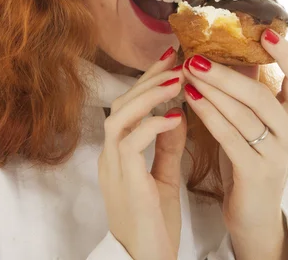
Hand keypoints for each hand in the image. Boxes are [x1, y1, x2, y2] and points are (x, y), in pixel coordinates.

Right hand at [98, 47, 187, 259]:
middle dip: (148, 80)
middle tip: (175, 60)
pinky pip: (131, 144)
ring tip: (177, 80)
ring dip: (148, 96)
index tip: (171, 61)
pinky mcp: (124, 183)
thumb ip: (167, 147)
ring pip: (119, 118)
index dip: (148, 82)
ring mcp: (113, 169)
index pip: (127, 107)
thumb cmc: (155, 226)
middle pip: (121, 105)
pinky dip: (152, 125)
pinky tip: (175, 117)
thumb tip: (178, 113)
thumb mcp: (163, 179)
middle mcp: (109, 157)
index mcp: (117, 155)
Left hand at [181, 29, 287, 235]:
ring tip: (186, 72)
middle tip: (195, 57)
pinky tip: (189, 97)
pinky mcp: (257, 173)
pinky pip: (230, 136)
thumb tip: (230, 48)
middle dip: (225, 73)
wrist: (254, 215)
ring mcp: (277, 155)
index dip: (287, 53)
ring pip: (242, 114)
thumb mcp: (254, 122)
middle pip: (261, 94)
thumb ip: (248, 90)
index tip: (265, 31)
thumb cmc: (249, 158)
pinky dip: (208, 114)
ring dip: (211, 90)